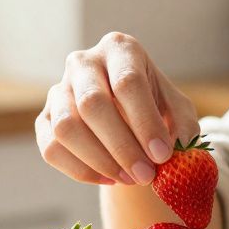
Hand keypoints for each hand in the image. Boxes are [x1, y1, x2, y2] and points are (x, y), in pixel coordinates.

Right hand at [35, 32, 198, 185]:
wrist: (127, 111)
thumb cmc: (154, 105)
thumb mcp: (177, 108)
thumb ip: (184, 124)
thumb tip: (181, 147)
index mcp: (119, 49)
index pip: (127, 82)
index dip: (145, 122)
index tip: (162, 155)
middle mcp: (83, 63)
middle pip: (92, 104)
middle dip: (121, 147)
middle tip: (145, 176)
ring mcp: (58, 89)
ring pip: (66, 127)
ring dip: (99, 161)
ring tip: (128, 179)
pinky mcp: (44, 118)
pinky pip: (51, 148)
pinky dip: (80, 170)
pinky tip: (108, 178)